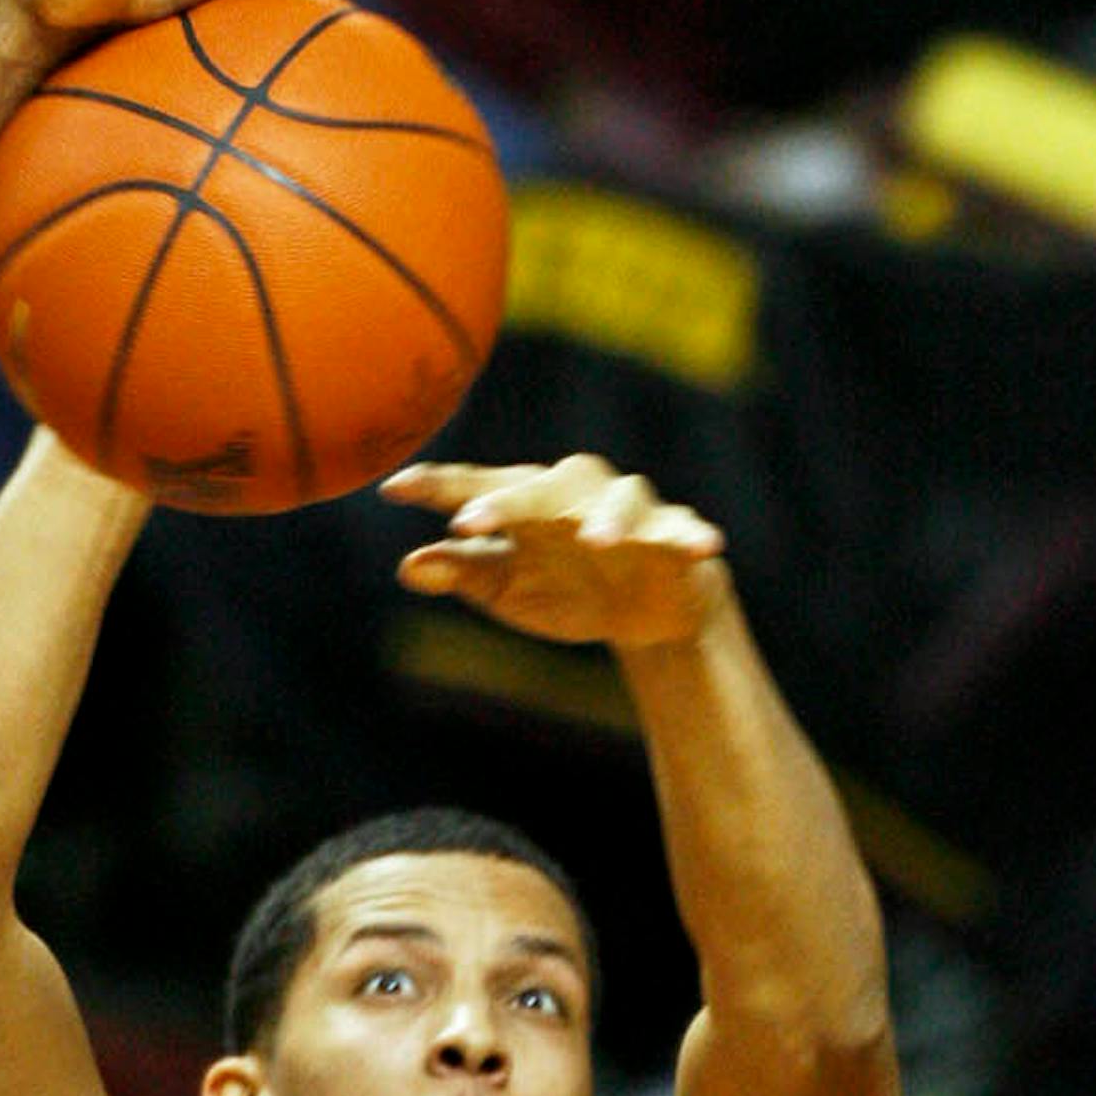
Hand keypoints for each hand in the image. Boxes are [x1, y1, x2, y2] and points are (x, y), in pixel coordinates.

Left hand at [381, 454, 730, 649]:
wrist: (639, 609)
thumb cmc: (562, 585)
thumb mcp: (506, 587)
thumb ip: (462, 572)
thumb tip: (409, 566)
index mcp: (522, 503)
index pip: (473, 487)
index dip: (434, 486)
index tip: (393, 490)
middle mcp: (571, 495)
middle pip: (539, 488)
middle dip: (507, 502)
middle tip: (469, 522)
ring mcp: (625, 511)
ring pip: (619, 501)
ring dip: (608, 519)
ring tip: (595, 542)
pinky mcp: (672, 533)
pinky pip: (682, 531)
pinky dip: (691, 537)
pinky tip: (701, 547)